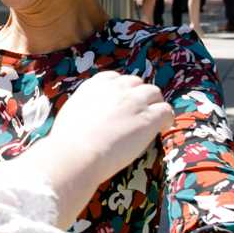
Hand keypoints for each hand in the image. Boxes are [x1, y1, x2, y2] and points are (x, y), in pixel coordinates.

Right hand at [45, 70, 173, 182]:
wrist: (76, 153)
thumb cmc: (67, 141)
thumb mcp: (71, 113)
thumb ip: (83, 107)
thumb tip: (87, 117)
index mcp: (96, 85)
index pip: (116, 78)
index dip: (121, 91)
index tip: (121, 102)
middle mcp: (117, 88)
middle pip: (137, 84)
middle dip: (138, 96)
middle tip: (137, 113)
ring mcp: (135, 101)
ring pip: (154, 94)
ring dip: (154, 105)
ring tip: (152, 120)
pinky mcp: (148, 118)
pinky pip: (166, 111)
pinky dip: (166, 118)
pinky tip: (162, 127)